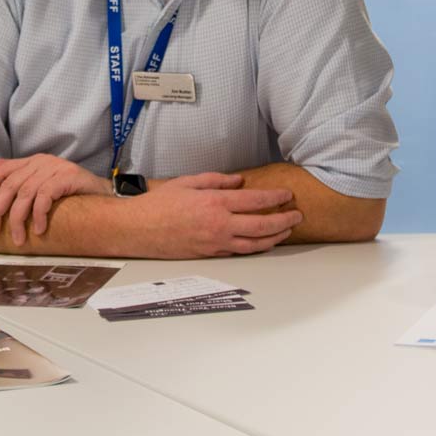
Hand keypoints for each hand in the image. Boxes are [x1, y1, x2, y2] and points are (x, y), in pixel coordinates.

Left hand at [0, 154, 111, 244]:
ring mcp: (55, 168)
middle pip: (10, 184)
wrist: (104, 193)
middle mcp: (42, 162)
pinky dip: (39, 214)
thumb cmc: (72, 192)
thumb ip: (21, 175)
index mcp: (33, 161)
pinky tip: (39, 229)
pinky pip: (45, 196)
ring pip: (26, 193)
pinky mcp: (68, 176)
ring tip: (18, 239)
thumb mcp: (44, 181)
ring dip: (18, 219)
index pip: (2, 171)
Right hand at [130, 174, 301, 257]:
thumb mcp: (187, 183)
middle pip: (262, 225)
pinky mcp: (210, 255)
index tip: (287, 195)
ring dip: (275, 237)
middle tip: (297, 215)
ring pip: (255, 244)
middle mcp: (219, 225)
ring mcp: (216, 243)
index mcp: (215, 203)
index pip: (255, 200)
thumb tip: (238, 182)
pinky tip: (263, 242)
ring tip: (286, 231)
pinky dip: (256, 247)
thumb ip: (216, 181)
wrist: (139, 230)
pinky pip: (239, 252)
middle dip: (284, 220)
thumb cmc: (159, 205)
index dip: (275, 198)